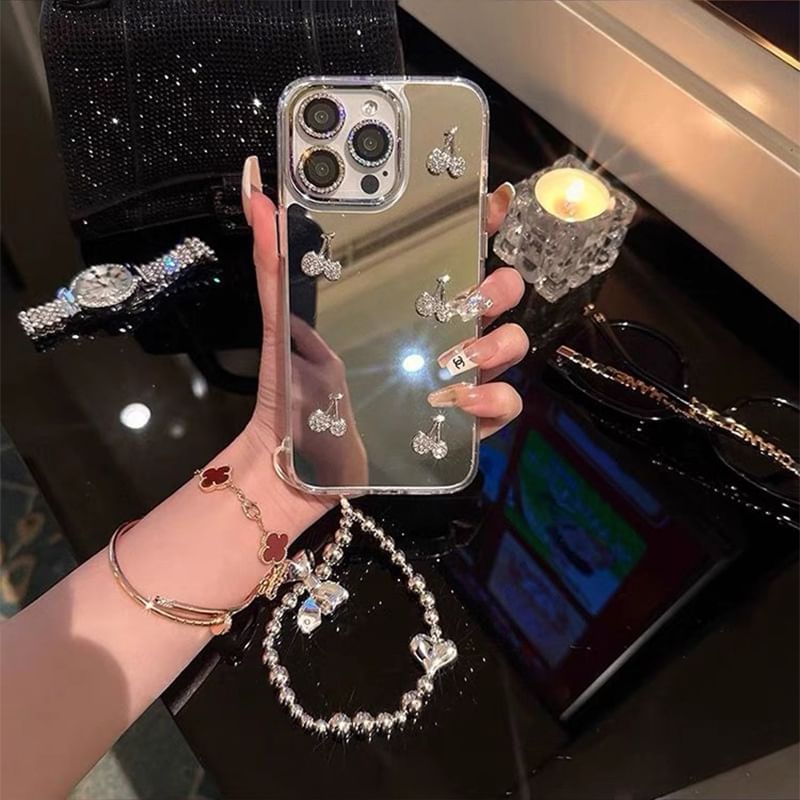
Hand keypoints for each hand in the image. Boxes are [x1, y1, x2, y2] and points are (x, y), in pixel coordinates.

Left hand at [241, 159, 526, 504]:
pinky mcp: (456, 426)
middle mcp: (436, 336)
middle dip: (501, 287)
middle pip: (495, 296)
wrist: (289, 464)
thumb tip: (255, 193)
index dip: (480, 225)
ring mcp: (451, 380)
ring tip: (465, 356)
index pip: (453, 257)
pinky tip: (462, 402)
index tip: (490, 202)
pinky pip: (500, 406)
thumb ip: (272, 260)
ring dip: (500, 344)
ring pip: (507, 347)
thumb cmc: (291, 390)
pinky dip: (494, 400)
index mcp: (404, 305)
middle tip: (478, 295)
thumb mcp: (283, 321)